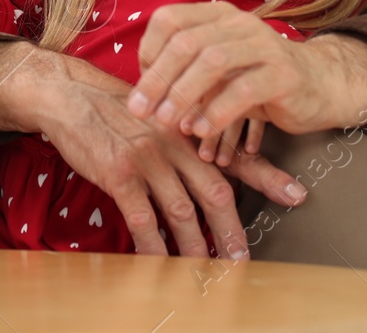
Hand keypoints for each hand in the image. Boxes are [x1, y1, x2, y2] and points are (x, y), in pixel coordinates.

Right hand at [41, 73, 303, 259]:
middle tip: (242, 259)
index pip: (234, 155)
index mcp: (187, 129)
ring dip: (196, 247)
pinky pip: (143, 219)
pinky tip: (158, 263)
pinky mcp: (119, 173)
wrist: (69, 95)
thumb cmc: (113, 109)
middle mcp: (174, 143)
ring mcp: (147, 158)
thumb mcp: (157, 115)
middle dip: (232, 230)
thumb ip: (184, 141)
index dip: (268, 177)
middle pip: (214, 193)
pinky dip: (153, 246)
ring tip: (204, 272)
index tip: (297, 195)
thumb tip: (210, 169)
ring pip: (182, 212)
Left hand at [128, 2, 366, 141]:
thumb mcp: (219, 71)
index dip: (148, 52)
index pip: (169, 19)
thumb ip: (186, 75)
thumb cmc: (259, 79)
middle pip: (186, 42)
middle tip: (140, 110)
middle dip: (157, 79)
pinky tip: (201, 130)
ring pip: (212, 61)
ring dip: (183, 94)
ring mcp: (264, 45)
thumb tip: (143, 97)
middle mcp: (239, 23)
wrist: (321, 85)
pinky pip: (243, 90)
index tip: (142, 86)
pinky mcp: (284, 73)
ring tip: (167, 121)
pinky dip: (216, 111)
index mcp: (217, 15)